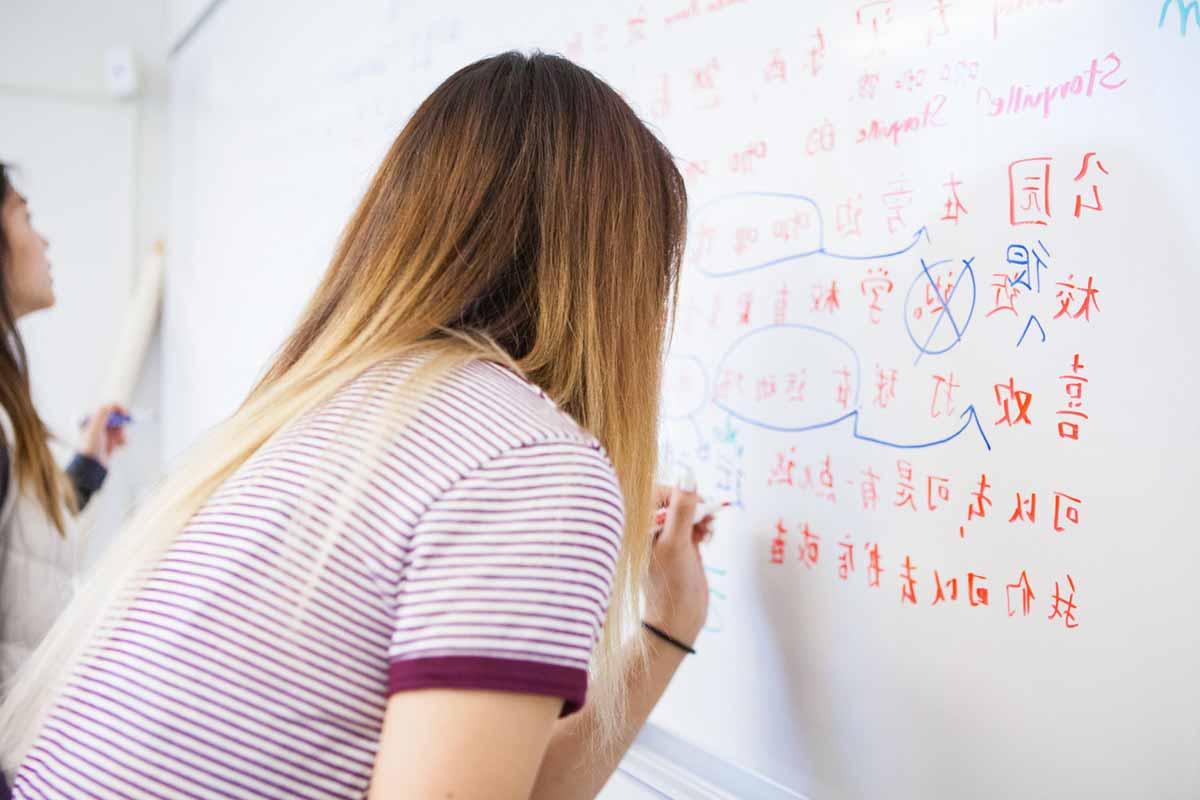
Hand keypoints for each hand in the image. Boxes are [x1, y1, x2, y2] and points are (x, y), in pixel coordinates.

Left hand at [78, 403, 128, 466]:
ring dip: (122, 435)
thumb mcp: (95, 427)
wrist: (91, 466)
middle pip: (116, 419)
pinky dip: (122, 441)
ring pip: (120, 429)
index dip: (119, 409)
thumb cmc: (90, 447)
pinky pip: (120, 438)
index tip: (126, 414)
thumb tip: (112, 405)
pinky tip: (119, 446)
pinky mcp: (109, 444)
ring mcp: (104, 435)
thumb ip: (102, 413)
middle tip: (120, 431)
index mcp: (92, 420)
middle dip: (121, 425)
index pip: (108, 408)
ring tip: (119, 442)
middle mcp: (97, 426)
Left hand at [642, 479, 716, 648]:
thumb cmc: (670, 585)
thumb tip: (687, 474)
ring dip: (700, 514)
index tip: (693, 504)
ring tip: (708, 531)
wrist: (678, 620)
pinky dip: (703, 525)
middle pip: (673, 498)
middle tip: (705, 519)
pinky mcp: (679, 544)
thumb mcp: (676, 543)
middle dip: (692, 504)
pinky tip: (708, 537)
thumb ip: (682, 509)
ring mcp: (664, 535)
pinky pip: (692, 522)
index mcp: (636, 526)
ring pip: (685, 509)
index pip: (654, 491)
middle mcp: (648, 528)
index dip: (677, 492)